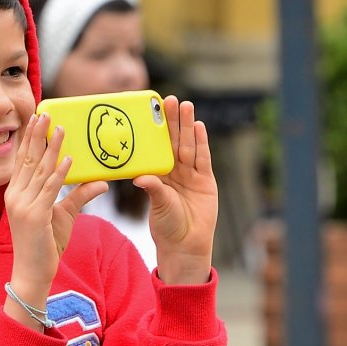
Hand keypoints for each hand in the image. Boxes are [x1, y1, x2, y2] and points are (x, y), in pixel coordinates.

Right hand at [4, 114, 105, 318]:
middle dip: (37, 135)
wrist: (33, 272)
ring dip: (51, 148)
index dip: (30, 139)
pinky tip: (68, 159)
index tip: (36, 120)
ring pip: (39, 170)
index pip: (23, 160)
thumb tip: (101, 181)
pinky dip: (59, 173)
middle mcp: (16, 196)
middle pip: (28, 159)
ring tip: (61, 129)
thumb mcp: (64, 216)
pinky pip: (49, 189)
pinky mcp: (34, 216)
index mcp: (16, 193)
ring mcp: (23, 206)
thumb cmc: (45, 245)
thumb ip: (79, 196)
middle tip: (46, 114)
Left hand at [138, 95, 217, 285]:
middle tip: (170, 100)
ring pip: (189, 145)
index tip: (151, 110)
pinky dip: (201, 143)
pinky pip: (203, 159)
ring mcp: (192, 175)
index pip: (156, 147)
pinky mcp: (206, 181)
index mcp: (160, 174)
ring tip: (186, 106)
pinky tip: (199, 127)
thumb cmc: (167, 227)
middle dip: (173, 121)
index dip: (155, 129)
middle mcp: (175, 171)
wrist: (186, 246)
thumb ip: (152, 189)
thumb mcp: (157, 205)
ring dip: (188, 126)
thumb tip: (140, 177)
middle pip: (174, 141)